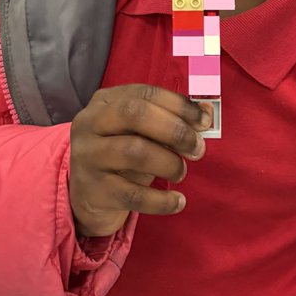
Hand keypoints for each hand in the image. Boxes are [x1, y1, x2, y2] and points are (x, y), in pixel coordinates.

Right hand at [69, 85, 210, 236]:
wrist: (87, 196)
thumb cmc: (121, 155)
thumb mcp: (142, 133)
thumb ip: (172, 119)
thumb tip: (208, 111)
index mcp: (105, 101)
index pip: (146, 93)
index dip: (179, 105)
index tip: (204, 121)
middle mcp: (90, 123)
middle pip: (135, 114)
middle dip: (174, 130)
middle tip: (197, 149)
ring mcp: (87, 156)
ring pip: (134, 151)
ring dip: (169, 162)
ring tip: (182, 172)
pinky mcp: (93, 190)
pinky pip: (132, 195)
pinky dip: (161, 200)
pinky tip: (178, 201)